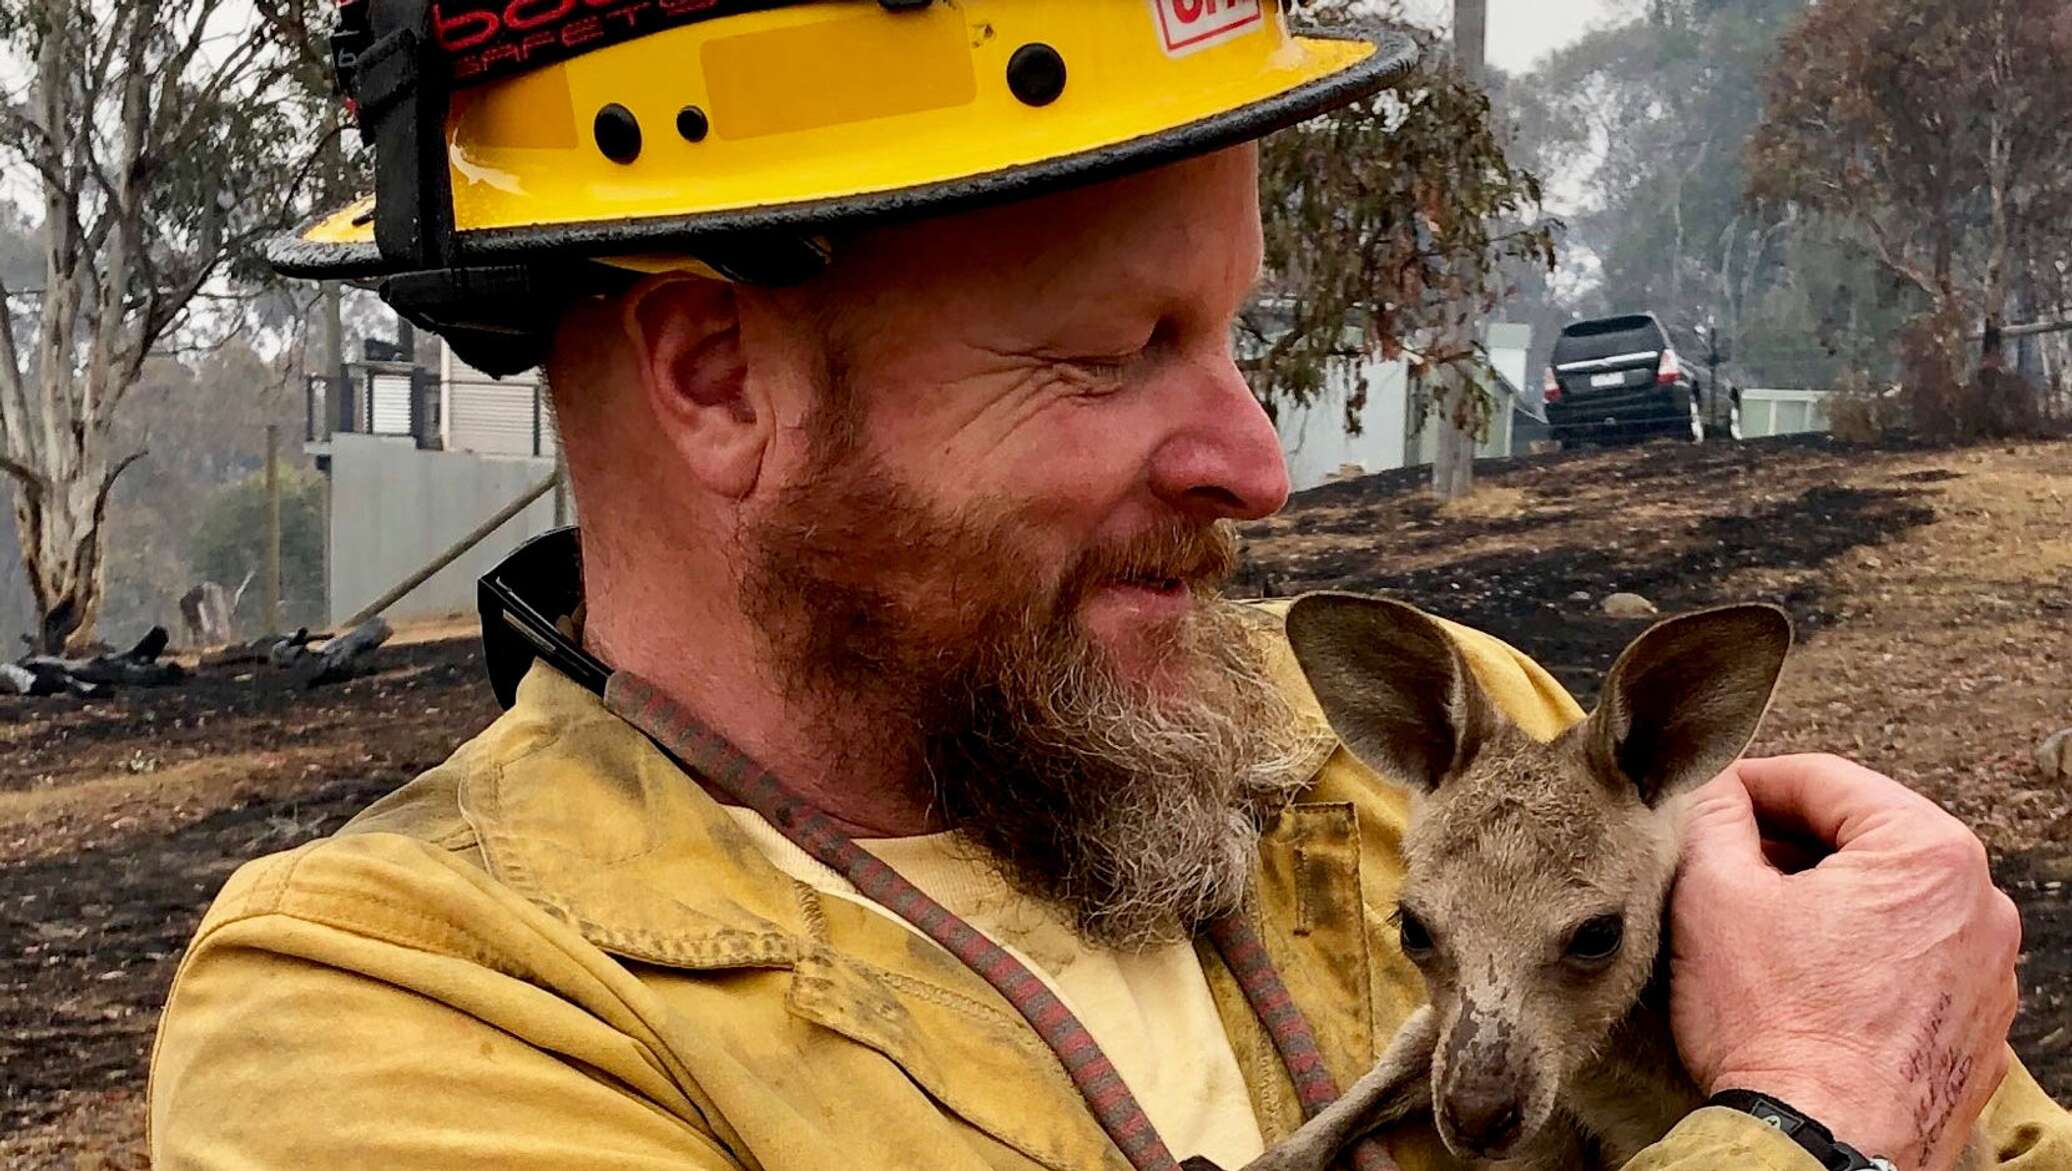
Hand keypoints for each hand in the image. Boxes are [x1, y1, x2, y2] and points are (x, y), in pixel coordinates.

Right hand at [1670, 754, 2020, 1170]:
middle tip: (1722, 868)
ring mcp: (1989, 973)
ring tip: (1759, 930)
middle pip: (1864, 839)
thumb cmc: (1772, 1024)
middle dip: (1789, 846)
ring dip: (1826, 901)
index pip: (1823, 780)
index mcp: (1927, 852)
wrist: (1818, 1147)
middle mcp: (1980, 905)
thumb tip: (1713, 787)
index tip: (1705, 803)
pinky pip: (1913, 963)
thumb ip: (1712, 815)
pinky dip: (1861, 957)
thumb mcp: (1712, 894)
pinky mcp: (1978, 1029)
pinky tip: (1805, 983)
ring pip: (1890, 902)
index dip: (1749, 784)